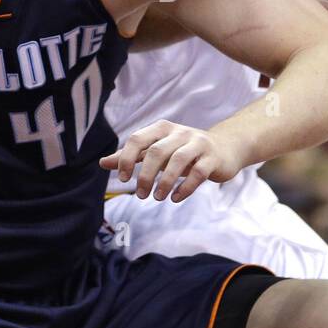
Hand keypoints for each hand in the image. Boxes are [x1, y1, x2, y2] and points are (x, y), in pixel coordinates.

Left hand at [100, 119, 240, 201]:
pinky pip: (198, 172)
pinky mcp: (212, 158)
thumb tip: (102, 163)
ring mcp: (198, 143)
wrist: (224, 149)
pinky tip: (176, 198)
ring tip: (157, 197)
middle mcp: (180, 132)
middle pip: (157, 151)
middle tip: (141, 195)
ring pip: (178, 160)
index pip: (138, 139)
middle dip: (146, 175)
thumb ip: (132, 156)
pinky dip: (185, 187)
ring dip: (165, 182)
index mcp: (162, 128)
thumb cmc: (184, 151)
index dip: (126, 158)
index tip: (123, 180)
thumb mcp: (157, 150)